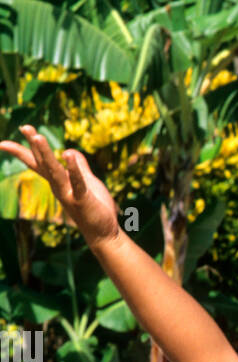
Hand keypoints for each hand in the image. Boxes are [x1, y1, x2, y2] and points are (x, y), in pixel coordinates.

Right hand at [0, 125, 120, 248]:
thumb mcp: (87, 182)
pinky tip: (68, 154)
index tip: (2, 143)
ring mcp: (68, 194)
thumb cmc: (94, 209)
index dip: (21, 152)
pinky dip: (73, 169)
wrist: (103, 235)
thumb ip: (79, 167)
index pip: (36, 163)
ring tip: (37, 137)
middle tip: (25, 127)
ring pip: (54, 171)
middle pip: (42, 163)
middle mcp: (58, 187)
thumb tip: (70, 151)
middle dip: (34, 145)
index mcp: (58, 181)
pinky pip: (77, 183)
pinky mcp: (82, 200)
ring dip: (45, 154)